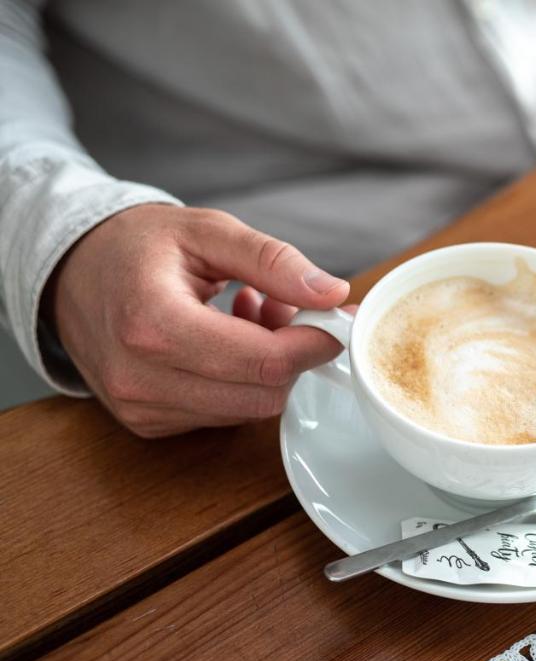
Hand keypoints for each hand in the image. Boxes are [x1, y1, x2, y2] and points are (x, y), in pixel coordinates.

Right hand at [47, 204, 351, 436]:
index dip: (312, 343)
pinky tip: (225, 342)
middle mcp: (139, 377)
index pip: (262, 361)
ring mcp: (140, 407)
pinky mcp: (147, 423)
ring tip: (250, 318)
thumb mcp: (208, 231)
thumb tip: (332, 293)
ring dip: (266, 370)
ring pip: (247, 410)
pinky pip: (222, 415)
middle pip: (261, 394)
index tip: (333, 320)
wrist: (71, 271)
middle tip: (288, 312)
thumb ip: (274, 260)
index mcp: (151, 323)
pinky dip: (239, 383)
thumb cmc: (134, 246)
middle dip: (291, 356)